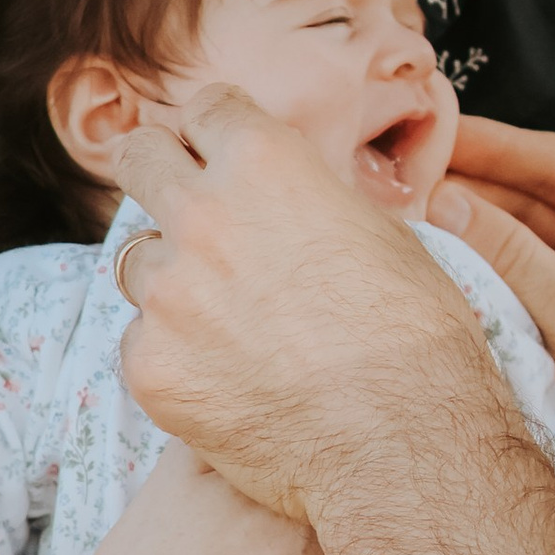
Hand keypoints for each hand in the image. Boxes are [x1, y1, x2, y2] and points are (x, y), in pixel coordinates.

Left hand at [114, 91, 492, 521]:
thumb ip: (316, 200)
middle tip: (183, 206)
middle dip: (159, 172)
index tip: (222, 155)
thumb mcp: (384, 234)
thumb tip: (299, 195)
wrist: (403, 445)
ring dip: (171, 278)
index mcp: (265, 164)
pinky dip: (174, 355)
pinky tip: (226, 380)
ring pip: (137, 261)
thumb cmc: (417, 341)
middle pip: (140, 157)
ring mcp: (167, 294)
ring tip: (227, 320)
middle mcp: (202, 216)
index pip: (207, 109)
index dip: (218, 134)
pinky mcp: (150, 366)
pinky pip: (142, 342)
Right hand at [431, 122, 554, 515]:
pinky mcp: (551, 345)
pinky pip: (498, 298)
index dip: (494, 144)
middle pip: (527, 202)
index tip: (429, 128)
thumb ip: (514, 257)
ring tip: (393, 218)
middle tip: (393, 177)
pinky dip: (462, 284)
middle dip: (465, 191)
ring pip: (506, 250)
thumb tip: (438, 199)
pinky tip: (417, 271)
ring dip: (457, 238)